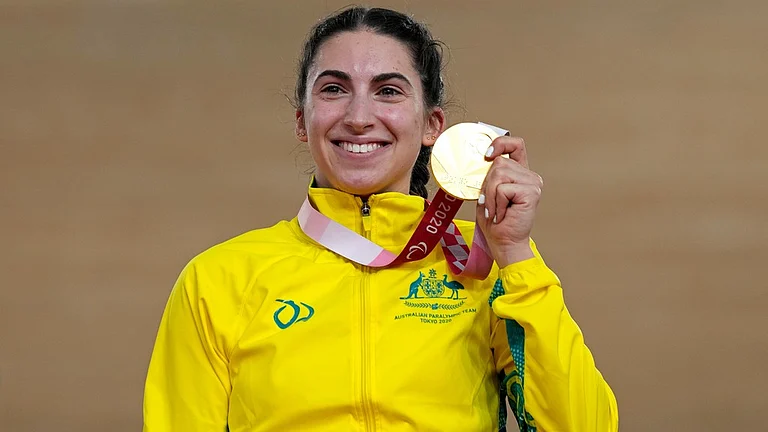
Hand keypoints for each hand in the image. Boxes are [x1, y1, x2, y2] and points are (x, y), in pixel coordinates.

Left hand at [475, 135, 542, 266]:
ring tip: (496, 211)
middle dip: (487, 185)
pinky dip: (496, 203)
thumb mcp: (486, 193)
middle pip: (499, 162)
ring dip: (490, 196)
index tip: (487, 155)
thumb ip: (487, 176)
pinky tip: (502, 214)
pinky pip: (502, 189)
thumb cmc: (494, 221)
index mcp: (519, 173)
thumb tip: (479, 161)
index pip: (515, 145)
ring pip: (499, 174)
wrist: (504, 243)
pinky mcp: (531, 192)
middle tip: (490, 204)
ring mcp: (533, 183)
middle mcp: (529, 176)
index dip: (501, 143)